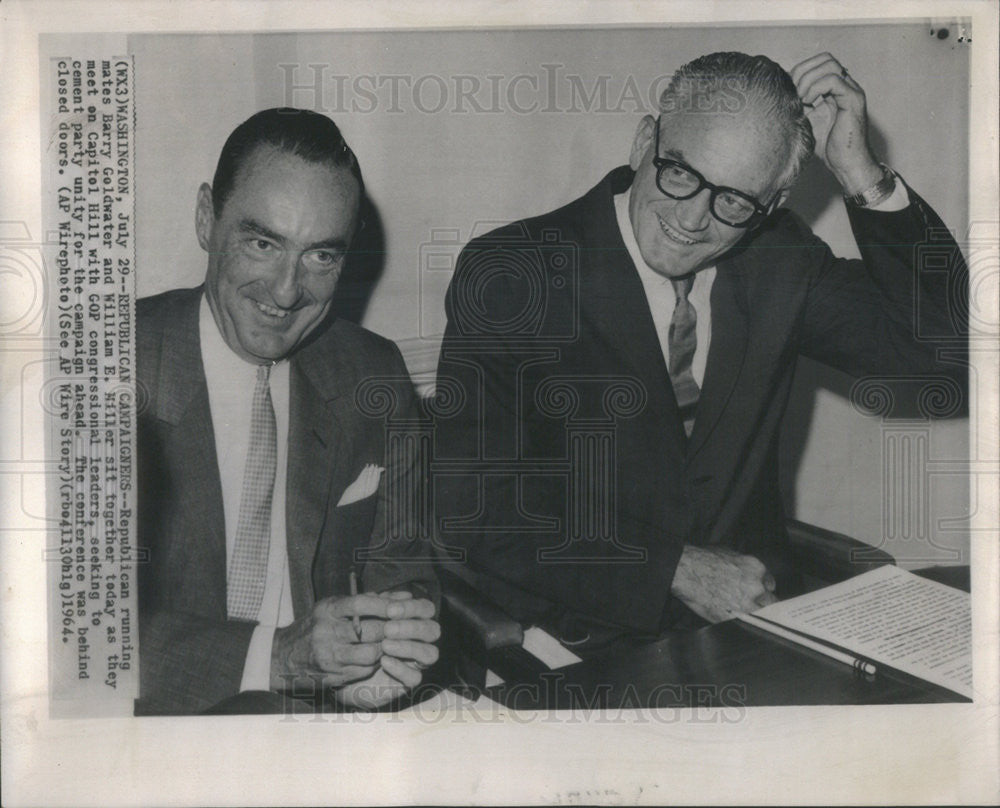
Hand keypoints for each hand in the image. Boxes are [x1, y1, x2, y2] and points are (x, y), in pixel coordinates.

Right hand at [270, 591, 439, 707]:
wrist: (284, 656)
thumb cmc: (317, 626)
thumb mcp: (334, 606)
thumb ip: (369, 600)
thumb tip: (404, 596)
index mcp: (328, 610)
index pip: (360, 603)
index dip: (383, 605)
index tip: (400, 608)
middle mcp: (327, 632)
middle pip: (369, 631)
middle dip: (389, 631)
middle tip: (401, 630)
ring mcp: (329, 656)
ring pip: (370, 654)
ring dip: (383, 650)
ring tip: (386, 645)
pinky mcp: (332, 675)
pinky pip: (363, 670)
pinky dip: (373, 665)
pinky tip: (373, 659)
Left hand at [337, 591, 439, 708]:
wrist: (342, 666)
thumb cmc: (356, 635)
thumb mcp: (364, 615)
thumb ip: (380, 603)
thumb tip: (400, 595)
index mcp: (414, 619)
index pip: (427, 609)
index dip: (413, 608)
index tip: (390, 610)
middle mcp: (420, 640)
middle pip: (433, 630)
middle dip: (412, 627)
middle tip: (387, 629)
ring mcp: (416, 662)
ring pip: (430, 653)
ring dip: (409, 647)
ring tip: (385, 645)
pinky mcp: (407, 682)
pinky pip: (415, 677)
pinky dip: (401, 668)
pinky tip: (384, 661)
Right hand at [670, 545, 777, 622]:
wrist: (686, 571)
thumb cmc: (702, 559)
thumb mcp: (728, 552)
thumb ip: (743, 565)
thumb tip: (746, 571)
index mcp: (756, 568)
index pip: (770, 584)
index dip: (763, 589)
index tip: (758, 593)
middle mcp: (756, 586)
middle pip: (770, 601)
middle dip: (762, 603)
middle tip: (752, 604)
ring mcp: (747, 603)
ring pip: (763, 615)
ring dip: (755, 614)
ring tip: (746, 614)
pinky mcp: (735, 617)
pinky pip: (747, 624)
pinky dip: (743, 622)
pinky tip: (735, 618)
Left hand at [789, 52, 882, 194]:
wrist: (845, 164)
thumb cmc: (827, 147)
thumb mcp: (806, 120)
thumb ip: (798, 104)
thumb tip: (779, 93)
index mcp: (836, 88)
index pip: (818, 63)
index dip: (800, 71)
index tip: (789, 91)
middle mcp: (846, 85)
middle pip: (825, 58)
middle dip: (804, 71)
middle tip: (794, 93)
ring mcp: (852, 90)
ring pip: (830, 65)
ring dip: (809, 79)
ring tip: (801, 99)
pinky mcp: (854, 99)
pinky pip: (834, 80)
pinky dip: (817, 88)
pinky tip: (809, 104)